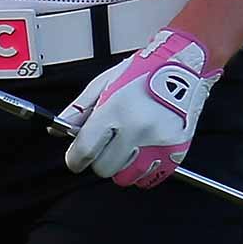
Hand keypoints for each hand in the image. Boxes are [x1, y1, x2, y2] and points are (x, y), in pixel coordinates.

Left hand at [59, 28, 222, 187]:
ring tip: (129, 144)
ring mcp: (158, 142)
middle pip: (104, 168)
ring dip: (122, 165)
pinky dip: (143, 169)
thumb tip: (58, 129)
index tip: (75, 159)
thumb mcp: (104, 83)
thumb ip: (79, 109)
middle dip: (101, 158)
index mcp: (116, 109)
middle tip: (109, 143)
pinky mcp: (176, 152)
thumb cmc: (145, 70)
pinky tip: (144, 150)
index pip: (84, 150)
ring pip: (126, 177)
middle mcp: (137, 129)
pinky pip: (149, 177)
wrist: (184, 66)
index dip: (74, 159)